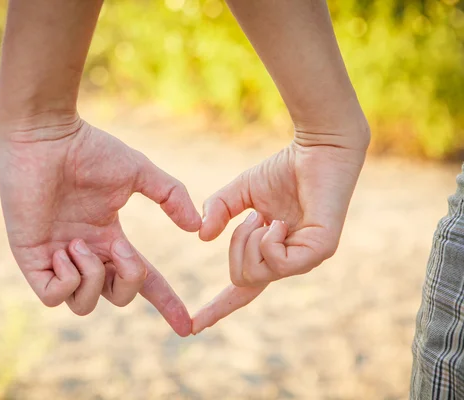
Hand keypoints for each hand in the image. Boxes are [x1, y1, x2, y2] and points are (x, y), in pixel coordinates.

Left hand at [0, 115, 200, 336]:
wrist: (46, 137)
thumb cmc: (88, 149)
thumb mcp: (139, 173)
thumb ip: (171, 197)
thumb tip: (197, 226)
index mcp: (109, 238)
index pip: (141, 280)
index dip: (164, 303)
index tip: (185, 327)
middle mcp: (85, 253)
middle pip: (115, 297)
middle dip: (128, 281)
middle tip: (121, 248)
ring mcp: (56, 258)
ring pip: (82, 305)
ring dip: (92, 278)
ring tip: (81, 243)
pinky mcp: (30, 257)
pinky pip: (52, 297)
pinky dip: (67, 280)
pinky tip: (65, 249)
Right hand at [192, 137, 366, 333]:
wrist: (316, 149)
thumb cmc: (283, 170)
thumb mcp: (239, 192)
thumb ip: (218, 211)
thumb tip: (203, 237)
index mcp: (270, 252)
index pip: (241, 290)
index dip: (217, 309)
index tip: (192, 327)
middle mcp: (288, 261)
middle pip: (242, 280)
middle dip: (235, 247)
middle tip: (251, 216)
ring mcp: (305, 259)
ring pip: (257, 274)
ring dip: (249, 240)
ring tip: (266, 215)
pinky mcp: (320, 251)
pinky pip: (279, 264)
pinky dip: (268, 240)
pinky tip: (280, 222)